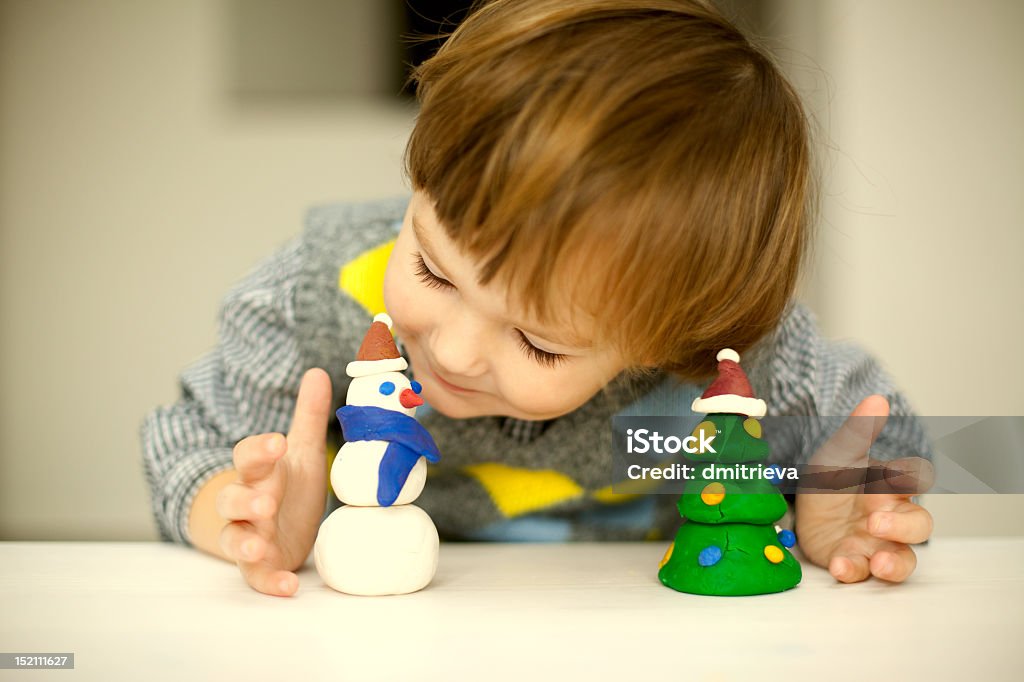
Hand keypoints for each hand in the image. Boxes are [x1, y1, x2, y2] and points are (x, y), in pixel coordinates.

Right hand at [217, 368, 331, 595]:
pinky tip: (288, 587)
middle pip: (234, 498)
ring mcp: (248, 535)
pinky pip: (257, 576)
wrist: (271, 527)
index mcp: (259, 472)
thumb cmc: (285, 484)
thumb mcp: (301, 452)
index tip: (277, 442)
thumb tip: (318, 372)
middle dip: (246, 499)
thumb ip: (308, 416)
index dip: (259, 449)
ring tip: (258, 545)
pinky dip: (269, 581)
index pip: (248, 456)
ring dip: (244, 542)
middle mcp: (246, 503)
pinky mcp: (259, 564)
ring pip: (234, 537)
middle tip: (266, 500)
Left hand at [795, 395, 934, 583]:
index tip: (899, 476)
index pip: (912, 480)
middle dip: (903, 527)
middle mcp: (891, 517)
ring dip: (893, 564)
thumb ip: (858, 431)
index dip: (910, 478)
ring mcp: (876, 544)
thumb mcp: (837, 454)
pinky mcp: (854, 562)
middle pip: (918, 525)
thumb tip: (878, 398)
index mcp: (889, 486)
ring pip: (903, 559)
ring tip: (876, 563)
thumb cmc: (831, 478)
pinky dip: (853, 571)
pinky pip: (862, 572)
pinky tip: (839, 565)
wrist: (801, 507)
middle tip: (875, 522)